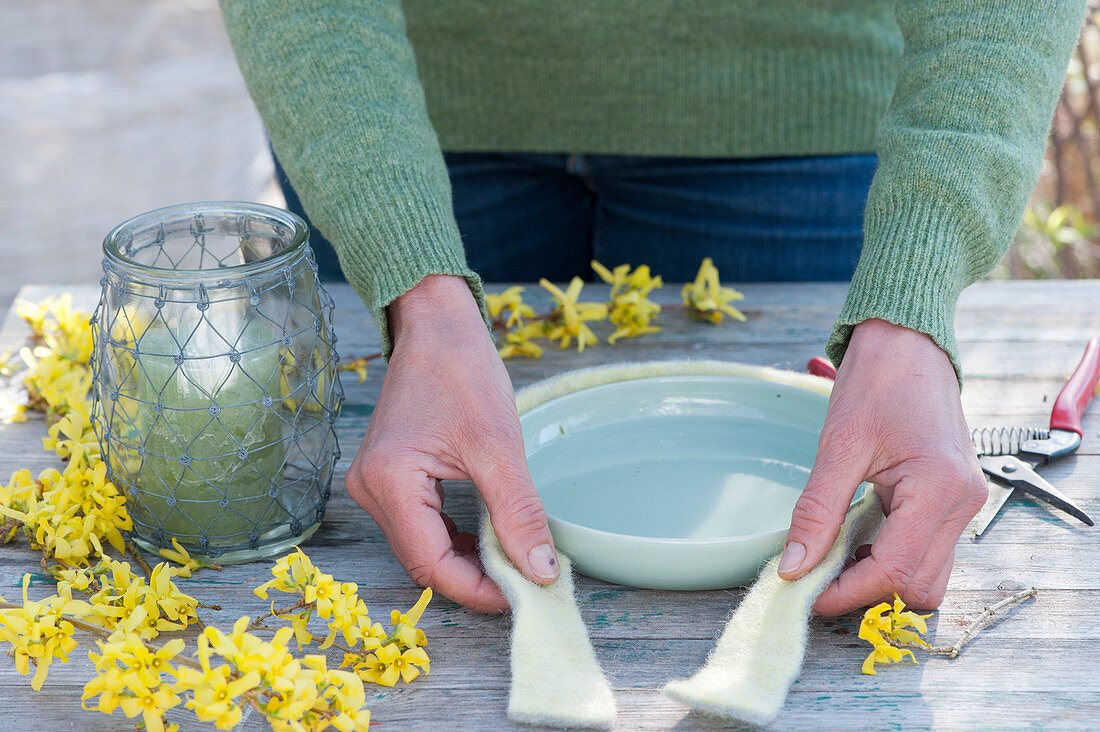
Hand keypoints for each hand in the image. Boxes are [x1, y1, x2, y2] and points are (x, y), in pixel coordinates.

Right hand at [345, 275, 559, 612]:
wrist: (437, 323)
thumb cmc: (462, 370)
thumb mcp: (498, 446)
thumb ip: (518, 513)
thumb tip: (540, 571)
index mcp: (389, 481)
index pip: (431, 564)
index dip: (478, 588)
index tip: (523, 593)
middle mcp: (369, 488)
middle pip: (423, 560)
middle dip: (475, 576)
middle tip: (525, 577)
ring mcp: (373, 482)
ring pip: (422, 545)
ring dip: (466, 558)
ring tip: (512, 556)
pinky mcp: (387, 475)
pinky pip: (419, 523)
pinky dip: (454, 535)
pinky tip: (486, 533)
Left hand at [777, 318, 987, 614]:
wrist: (908, 342)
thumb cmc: (876, 382)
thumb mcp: (839, 446)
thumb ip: (817, 511)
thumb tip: (794, 566)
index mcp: (938, 489)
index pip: (894, 570)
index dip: (848, 592)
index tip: (807, 595)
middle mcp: (963, 503)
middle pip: (921, 586)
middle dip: (869, 591)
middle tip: (819, 576)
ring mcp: (965, 501)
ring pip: (930, 574)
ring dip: (884, 576)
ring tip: (838, 553)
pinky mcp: (956, 498)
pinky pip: (930, 548)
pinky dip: (894, 554)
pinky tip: (859, 534)